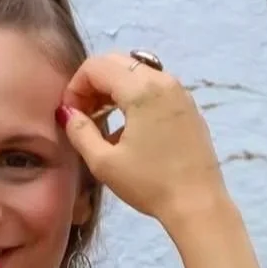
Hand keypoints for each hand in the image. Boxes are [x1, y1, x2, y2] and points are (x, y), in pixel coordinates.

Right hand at [58, 53, 227, 226]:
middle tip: (84, 116)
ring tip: (103, 123)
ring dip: (114, 90)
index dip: (76, 86)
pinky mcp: (189, 107)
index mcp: (142, 89)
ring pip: (137, 73)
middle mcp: (163, 80)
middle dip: (94, 84)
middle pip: (117, 63)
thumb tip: (68, 113)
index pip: (97, 66)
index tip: (71, 115)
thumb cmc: (150, 185)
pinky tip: (129, 129)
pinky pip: (155, 88)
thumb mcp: (104, 163)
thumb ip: (80, 132)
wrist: (198, 204)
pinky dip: (135, 98)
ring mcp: (180, 92)